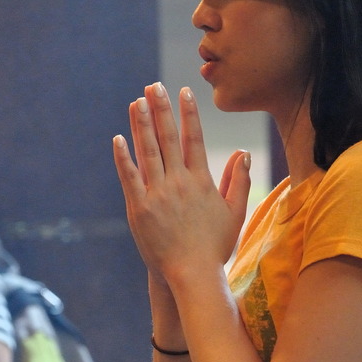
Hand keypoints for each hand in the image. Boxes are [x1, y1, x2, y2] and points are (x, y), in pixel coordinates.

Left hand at [113, 82, 251, 283]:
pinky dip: (123, 157)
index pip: (194, 138)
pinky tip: (118, 138)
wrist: (192, 275)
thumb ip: (238, 181)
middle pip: (168, 138)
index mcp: (202, 181)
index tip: (183, 91)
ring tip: (136, 101)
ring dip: (141, 124)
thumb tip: (242, 153)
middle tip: (153, 86)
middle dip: (160, 109)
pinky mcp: (139, 209)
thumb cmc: (214, 247)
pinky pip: (129, 178)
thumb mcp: (235, 213)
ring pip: (148, 152)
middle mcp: (179, 183)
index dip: (188, 113)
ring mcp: (158, 195)